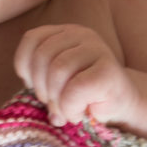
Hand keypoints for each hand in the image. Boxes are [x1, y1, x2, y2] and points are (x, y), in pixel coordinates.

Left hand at [14, 23, 131, 128]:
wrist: (120, 107)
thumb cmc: (82, 96)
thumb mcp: (54, 83)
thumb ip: (38, 79)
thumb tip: (30, 89)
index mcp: (64, 33)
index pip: (31, 39)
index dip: (26, 67)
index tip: (35, 87)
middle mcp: (81, 34)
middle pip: (42, 56)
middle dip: (41, 88)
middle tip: (53, 105)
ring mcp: (97, 49)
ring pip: (58, 71)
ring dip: (56, 100)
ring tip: (66, 111)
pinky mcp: (109, 70)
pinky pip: (75, 88)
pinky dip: (70, 108)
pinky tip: (78, 114)